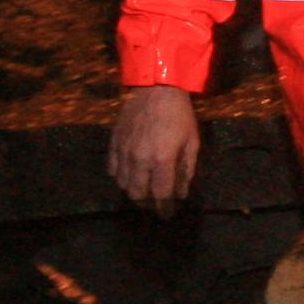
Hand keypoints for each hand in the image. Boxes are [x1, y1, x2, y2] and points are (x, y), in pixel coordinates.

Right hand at [110, 84, 201, 213]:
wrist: (156, 88)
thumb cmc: (179, 115)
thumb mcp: (192, 142)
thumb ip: (186, 170)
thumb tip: (181, 194)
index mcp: (162, 160)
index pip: (161, 194)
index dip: (164, 208)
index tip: (167, 215)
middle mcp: (140, 159)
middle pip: (138, 194)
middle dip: (147, 203)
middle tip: (155, 203)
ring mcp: (124, 151)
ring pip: (122, 184)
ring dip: (133, 191)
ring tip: (143, 190)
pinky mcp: (114, 143)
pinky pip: (112, 169)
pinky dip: (120, 176)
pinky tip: (129, 174)